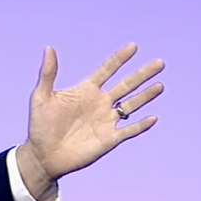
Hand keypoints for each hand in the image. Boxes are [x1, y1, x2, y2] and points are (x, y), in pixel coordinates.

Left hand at [18, 43, 163, 197]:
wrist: (43, 155)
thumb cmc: (40, 124)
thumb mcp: (41, 96)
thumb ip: (48, 73)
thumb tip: (49, 48)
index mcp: (85, 90)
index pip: (107, 70)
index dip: (119, 59)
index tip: (133, 46)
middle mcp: (99, 103)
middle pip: (126, 85)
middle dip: (142, 74)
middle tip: (159, 62)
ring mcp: (106, 120)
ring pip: (131, 105)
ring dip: (146, 96)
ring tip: (160, 85)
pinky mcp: (109, 139)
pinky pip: (129, 130)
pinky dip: (141, 125)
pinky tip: (153, 117)